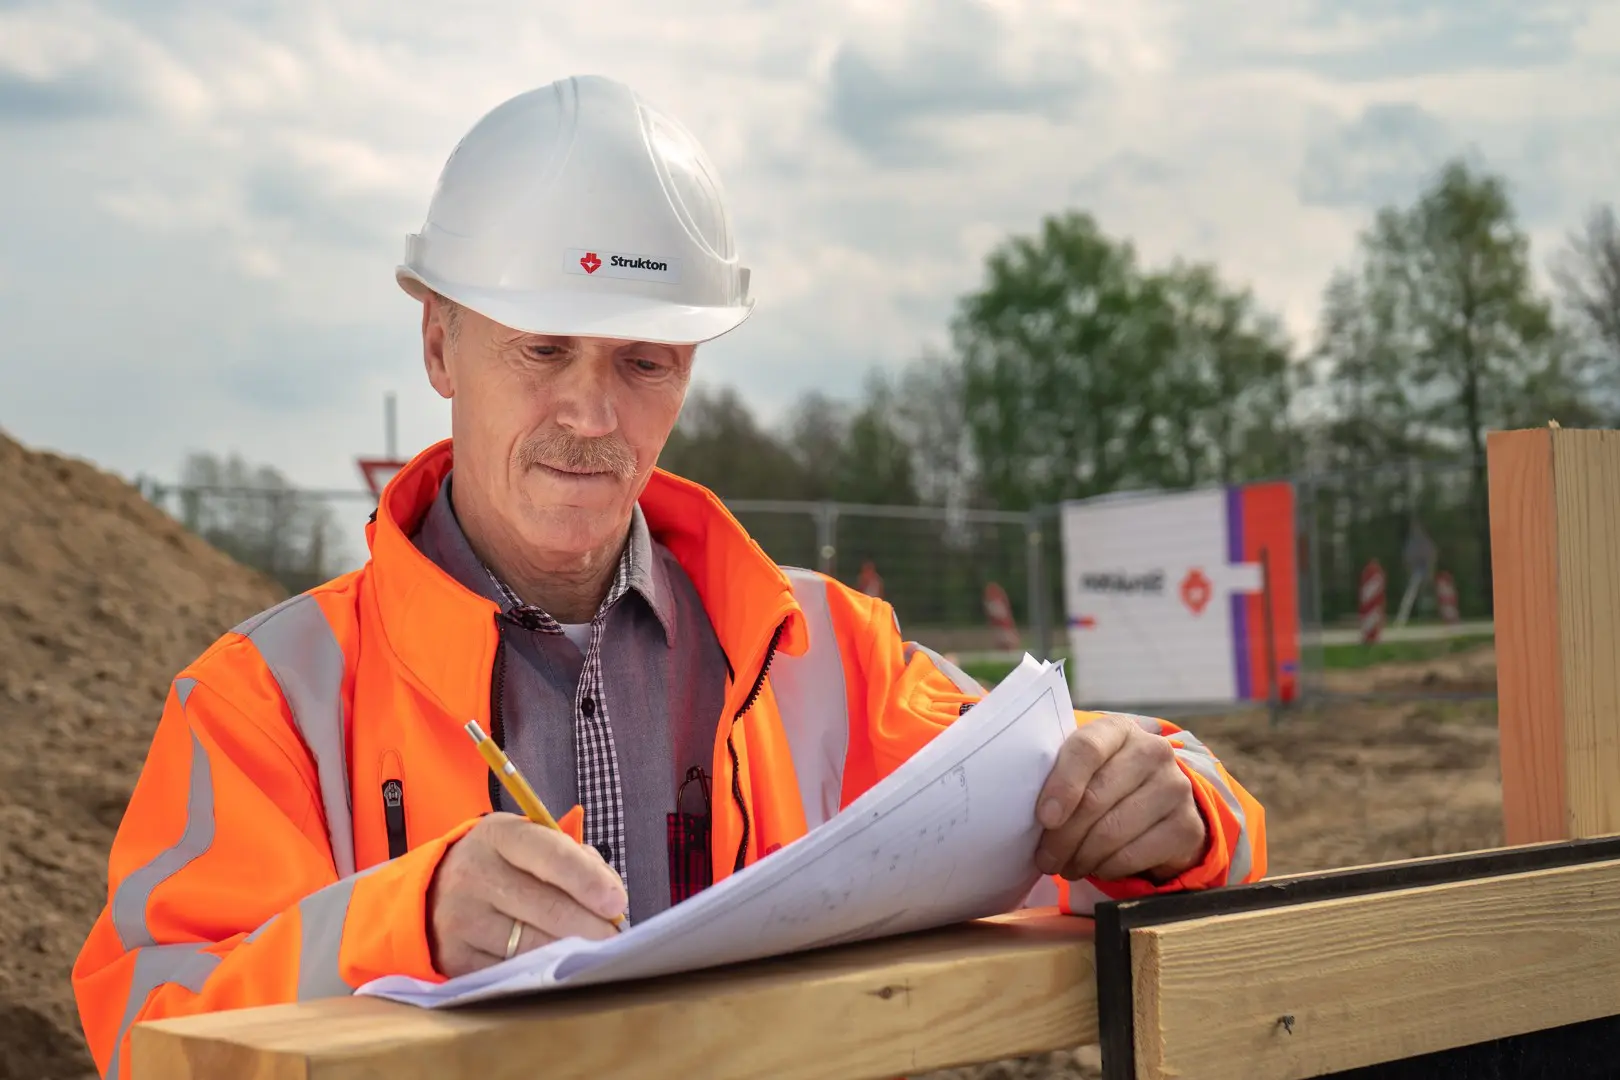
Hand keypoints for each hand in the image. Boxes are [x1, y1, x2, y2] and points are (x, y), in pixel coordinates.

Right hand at [427, 813, 627, 977]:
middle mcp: (474, 874)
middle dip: (590, 925)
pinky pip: (511, 972)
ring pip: (532, 945)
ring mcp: (461, 918)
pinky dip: (540, 971)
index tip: (616, 902)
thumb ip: (576, 860)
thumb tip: (610, 898)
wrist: (436, 892)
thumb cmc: (504, 866)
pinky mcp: (454, 958)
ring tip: (591, 951)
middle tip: (614, 938)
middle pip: (547, 907)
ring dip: (570, 952)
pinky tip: (554, 966)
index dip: (587, 880)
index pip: (550, 855)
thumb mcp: (531, 844)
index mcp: (499, 835)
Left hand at [1033, 715, 1208, 882]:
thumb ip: (1057, 772)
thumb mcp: (1083, 767)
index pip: (1086, 749)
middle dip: (1062, 837)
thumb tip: (1014, 802)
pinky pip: (1135, 855)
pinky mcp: (1187, 826)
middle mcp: (1153, 751)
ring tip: (1066, 866)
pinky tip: (1097, 867)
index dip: (1062, 785)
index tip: (1044, 818)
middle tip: (1045, 859)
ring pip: (1113, 832)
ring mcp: (1176, 788)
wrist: (1161, 805)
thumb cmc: (1104, 781)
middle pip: (1095, 799)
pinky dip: (1108, 868)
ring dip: (1081, 858)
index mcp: (1118, 729)